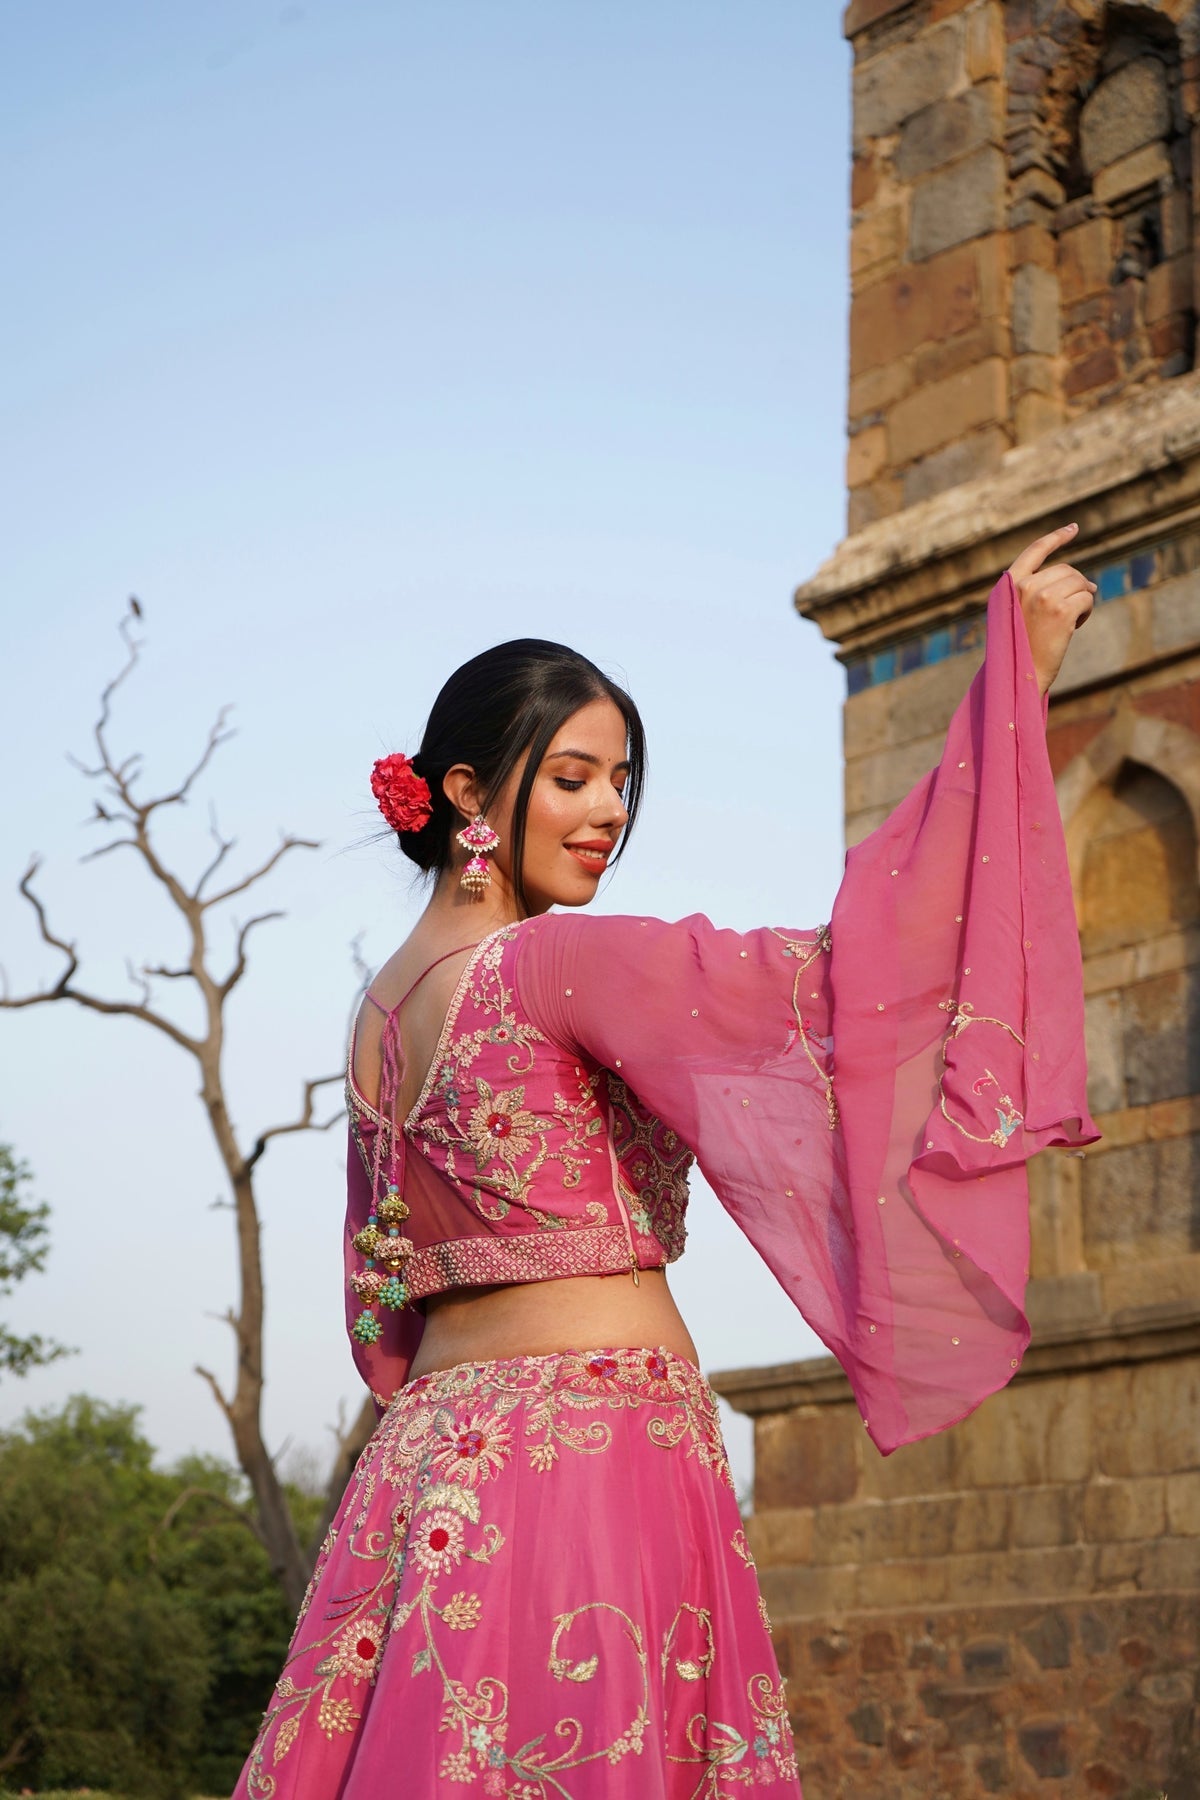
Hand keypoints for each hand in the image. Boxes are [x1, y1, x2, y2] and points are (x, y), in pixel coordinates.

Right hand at [1008, 523, 1096, 695]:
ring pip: (1079, 582)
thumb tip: (1088, 582)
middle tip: (1074, 610)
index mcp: (1009, 586)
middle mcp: (1024, 586)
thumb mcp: (1019, 614)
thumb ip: (1038, 591)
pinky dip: (1087, 611)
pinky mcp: (1061, 610)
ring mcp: (1043, 596)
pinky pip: (1087, 597)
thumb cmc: (1021, 649)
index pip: (1035, 551)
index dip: (1056, 537)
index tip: (1073, 528)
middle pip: (1066, 569)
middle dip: (1077, 585)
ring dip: (1082, 599)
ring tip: (1071, 622)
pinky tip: (1074, 627)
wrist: (1020, 677)